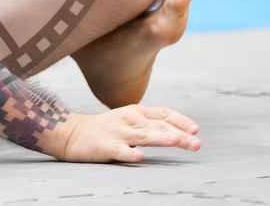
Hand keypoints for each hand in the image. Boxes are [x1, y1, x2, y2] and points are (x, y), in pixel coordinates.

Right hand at [59, 105, 200, 162]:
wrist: (72, 132)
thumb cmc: (106, 127)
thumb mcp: (129, 119)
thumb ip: (151, 124)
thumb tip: (180, 132)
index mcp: (136, 112)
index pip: (163, 114)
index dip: (180, 121)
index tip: (195, 129)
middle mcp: (128, 119)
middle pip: (158, 127)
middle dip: (179, 135)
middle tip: (197, 143)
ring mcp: (117, 132)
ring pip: (143, 136)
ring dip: (161, 138)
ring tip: (177, 141)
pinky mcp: (104, 146)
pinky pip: (119, 150)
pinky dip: (129, 153)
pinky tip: (138, 157)